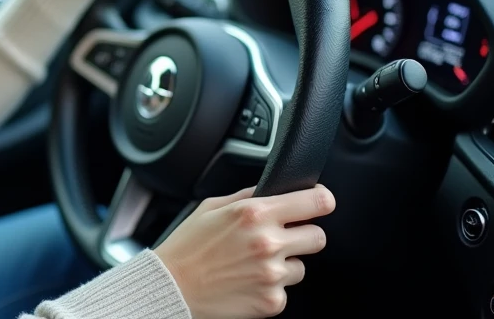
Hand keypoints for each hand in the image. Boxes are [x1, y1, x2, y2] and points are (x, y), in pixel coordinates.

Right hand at [154, 184, 335, 318]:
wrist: (172, 286)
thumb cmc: (187, 246)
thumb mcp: (212, 206)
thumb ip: (247, 196)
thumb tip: (273, 191)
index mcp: (255, 213)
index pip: (317, 202)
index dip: (321, 200)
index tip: (319, 202)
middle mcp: (268, 242)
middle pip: (318, 237)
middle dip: (303, 235)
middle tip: (280, 238)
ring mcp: (272, 274)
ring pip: (302, 266)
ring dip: (284, 263)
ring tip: (253, 263)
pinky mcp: (272, 301)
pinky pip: (285, 290)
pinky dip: (270, 287)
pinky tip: (247, 281)